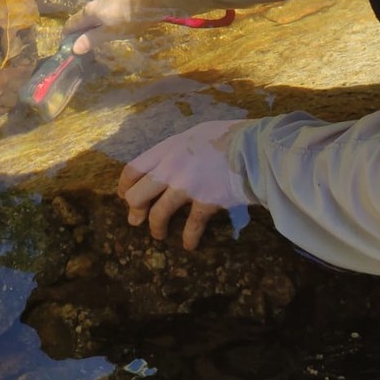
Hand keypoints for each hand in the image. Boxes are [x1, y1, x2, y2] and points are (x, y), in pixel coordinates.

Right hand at [64, 0, 165, 53]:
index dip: (66, 36)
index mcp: (88, 11)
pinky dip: (98, 22)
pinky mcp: (116, 1)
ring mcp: (105, 0)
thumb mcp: (108, 33)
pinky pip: (101, 13)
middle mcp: (94, 3)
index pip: (71, 23)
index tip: (66, 47)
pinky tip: (106, 29)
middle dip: (78, 32)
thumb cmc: (126, 21)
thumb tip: (73, 49)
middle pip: (81, 19)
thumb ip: (90, 40)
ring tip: (92, 39)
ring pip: (92, 15)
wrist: (148, 3)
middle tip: (80, 46)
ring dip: (89, 27)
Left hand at [119, 120, 246, 250]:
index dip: (125, 186)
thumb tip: (170, 162)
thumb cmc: (228, 136)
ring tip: (159, 235)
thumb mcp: (196, 134)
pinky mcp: (205, 203)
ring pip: (158, 214)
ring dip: (156, 228)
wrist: (254, 148)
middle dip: (134, 210)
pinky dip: (188, 239)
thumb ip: (179, 149)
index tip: (125, 196)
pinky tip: (189, 245)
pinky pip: (191, 227)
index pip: (133, 169)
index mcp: (167, 149)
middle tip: (136, 219)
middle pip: (138, 194)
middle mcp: (170, 168)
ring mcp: (186, 187)